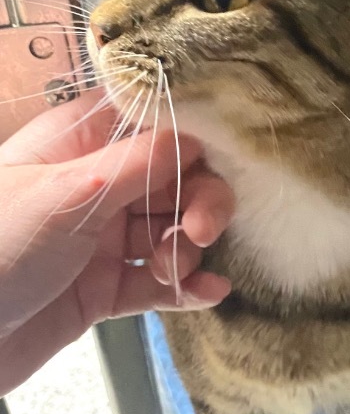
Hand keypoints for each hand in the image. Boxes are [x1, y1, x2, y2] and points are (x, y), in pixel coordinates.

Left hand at [0, 87, 233, 395]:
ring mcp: (100, 239)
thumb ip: (137, 163)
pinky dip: (187, 287)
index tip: (216, 162)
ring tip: (170, 270)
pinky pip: (158, 282)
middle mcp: (95, 186)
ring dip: (186, 250)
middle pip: (173, 179)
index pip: (152, 122)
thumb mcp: (68, 195)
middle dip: (198, 202)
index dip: (190, 138)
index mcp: (77, 144)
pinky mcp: (104, 288)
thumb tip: (193, 136)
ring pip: (171, 232)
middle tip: (200, 231)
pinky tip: (210, 292)